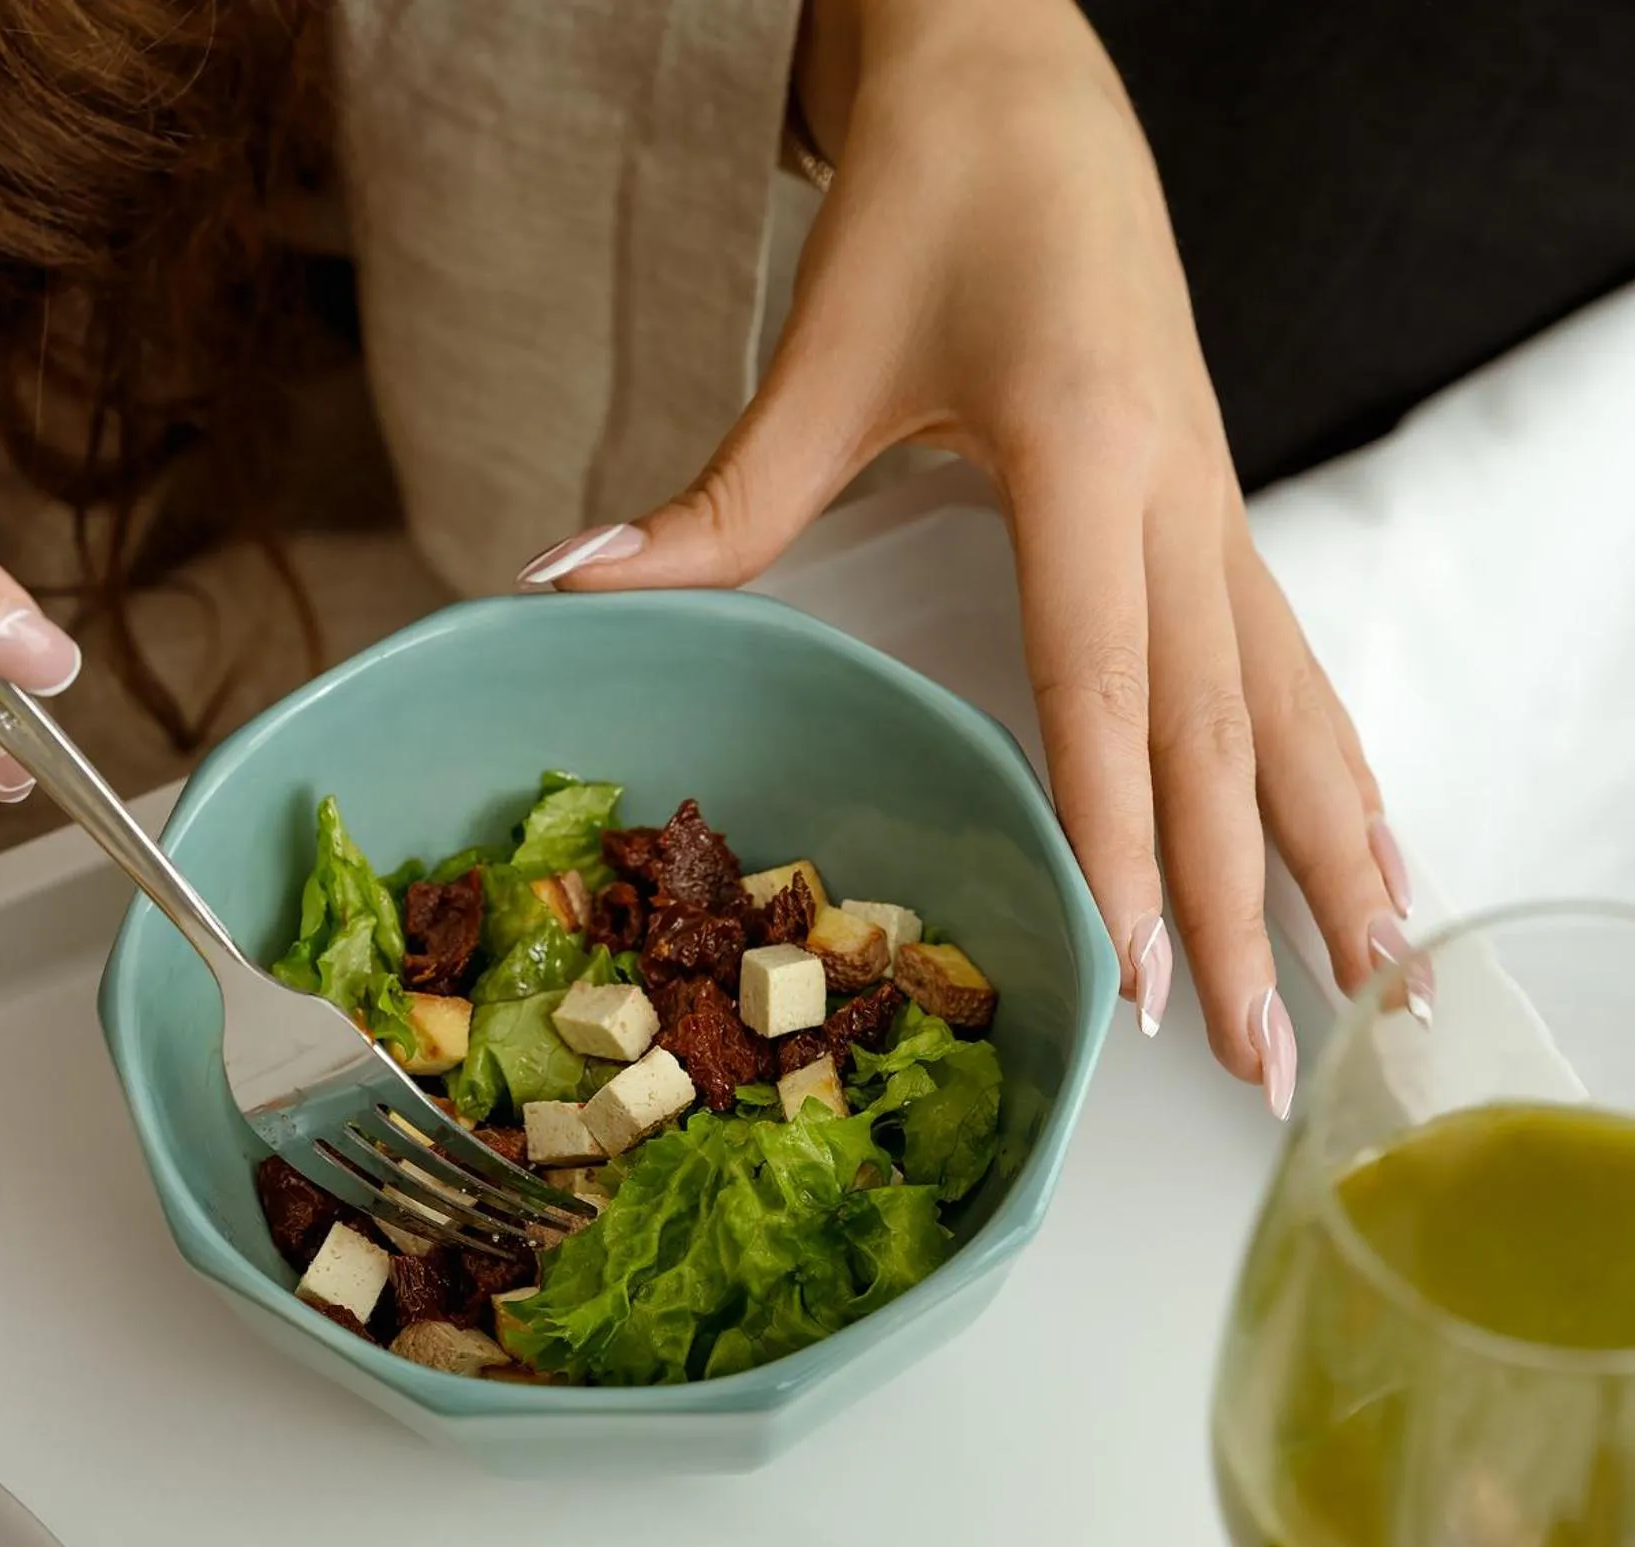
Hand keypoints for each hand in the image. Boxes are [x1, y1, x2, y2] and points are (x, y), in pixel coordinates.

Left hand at [515, 0, 1412, 1111]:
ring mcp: (1214, 497)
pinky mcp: (1213, 498)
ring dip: (1327, 845)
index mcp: (1085, 454)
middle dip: (1244, 904)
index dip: (1121, 835)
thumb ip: (720, 499)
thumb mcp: (826, 350)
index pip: (1105, 685)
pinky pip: (1288, 654)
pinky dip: (1326, 759)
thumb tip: (569, 585)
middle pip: (1220, 731)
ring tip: (1371, 978)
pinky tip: (1358, 835)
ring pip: (1288, 701)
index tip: (1138, 968)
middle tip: (1270, 1056)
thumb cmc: (938, 188)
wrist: (1023, 80)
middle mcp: (1179, 490)